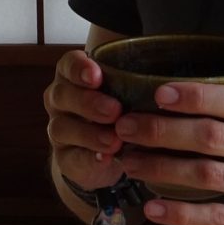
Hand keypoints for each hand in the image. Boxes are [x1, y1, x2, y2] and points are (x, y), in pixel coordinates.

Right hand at [44, 49, 127, 194]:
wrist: (106, 153)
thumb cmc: (120, 110)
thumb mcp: (127, 94)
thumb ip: (133, 85)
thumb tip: (165, 83)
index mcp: (73, 76)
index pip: (68, 65)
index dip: (79, 69)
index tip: (96, 76)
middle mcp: (60, 100)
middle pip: (62, 95)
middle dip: (88, 102)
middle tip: (114, 110)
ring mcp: (58, 129)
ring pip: (62, 128)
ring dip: (89, 134)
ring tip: (114, 141)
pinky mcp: (62, 158)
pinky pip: (69, 158)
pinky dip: (88, 159)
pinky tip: (105, 159)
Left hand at [113, 82, 223, 224]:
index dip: (194, 94)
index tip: (157, 92)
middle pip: (212, 134)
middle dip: (161, 129)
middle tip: (125, 127)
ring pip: (208, 174)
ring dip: (161, 168)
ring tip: (129, 163)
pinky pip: (221, 217)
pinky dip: (182, 214)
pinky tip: (155, 210)